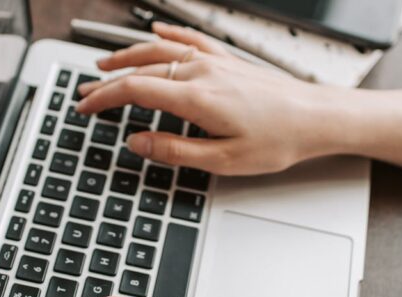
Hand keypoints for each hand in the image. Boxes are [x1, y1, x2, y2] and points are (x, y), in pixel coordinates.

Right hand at [77, 22, 351, 175]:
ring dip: (128, 55)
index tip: (84, 107)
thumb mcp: (223, 160)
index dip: (103, 98)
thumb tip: (137, 142)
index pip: (134, 90)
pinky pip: (191, 40)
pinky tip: (157, 32)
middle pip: (141, 68)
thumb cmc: (278, 140)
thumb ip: (175, 150)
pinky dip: (168, 36)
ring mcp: (215, 62)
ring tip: (105, 63)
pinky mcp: (228, 61)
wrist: (318, 118)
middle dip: (108, 80)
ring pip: (161, 51)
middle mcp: (202, 72)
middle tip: (86, 92)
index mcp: (196, 98)